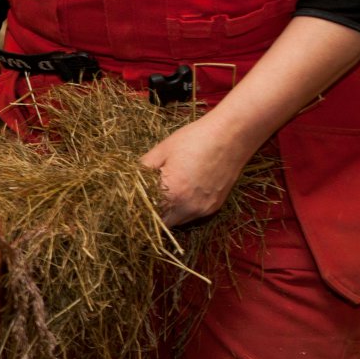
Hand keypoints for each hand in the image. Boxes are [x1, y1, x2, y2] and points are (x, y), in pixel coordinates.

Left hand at [139, 114, 256, 228]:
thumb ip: (142, 169)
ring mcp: (203, 209)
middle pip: (161, 223)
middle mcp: (189, 207)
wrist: (231, 135)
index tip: (128, 203)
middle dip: (150, 214)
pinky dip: (181, 210)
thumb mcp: (162, 151)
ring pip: (177, 222)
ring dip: (166, 214)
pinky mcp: (214, 207)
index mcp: (173, 194)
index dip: (136, 209)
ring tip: (159, 196)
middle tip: (142, 200)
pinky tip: (178, 193)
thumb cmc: (195, 139)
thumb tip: (128, 180)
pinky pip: (192, 215)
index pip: (147, 213)